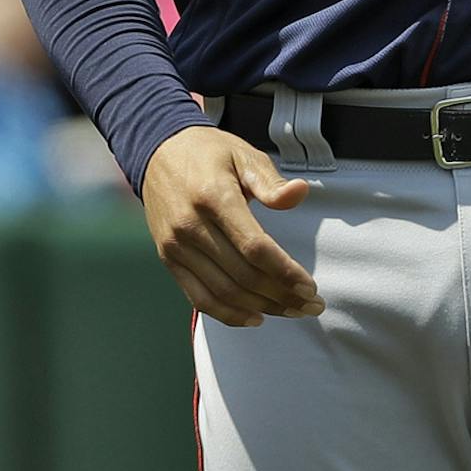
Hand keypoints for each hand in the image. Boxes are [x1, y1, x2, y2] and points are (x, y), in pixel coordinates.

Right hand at [141, 125, 324, 327]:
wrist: (159, 153)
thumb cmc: (210, 154)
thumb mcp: (244, 155)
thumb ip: (271, 182)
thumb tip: (299, 193)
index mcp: (215, 198)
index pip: (255, 248)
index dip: (285, 272)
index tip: (309, 287)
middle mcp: (191, 227)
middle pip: (242, 275)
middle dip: (282, 296)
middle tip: (311, 305)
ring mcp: (176, 247)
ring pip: (223, 292)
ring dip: (261, 308)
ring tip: (292, 312)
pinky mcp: (168, 259)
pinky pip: (198, 297)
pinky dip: (227, 314)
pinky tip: (255, 317)